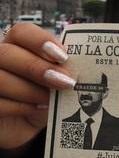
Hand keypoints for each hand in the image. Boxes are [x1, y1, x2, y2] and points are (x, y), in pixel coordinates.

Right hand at [0, 23, 74, 149]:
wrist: (33, 125)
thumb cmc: (47, 97)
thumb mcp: (58, 81)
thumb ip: (62, 70)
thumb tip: (74, 66)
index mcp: (18, 47)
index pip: (21, 32)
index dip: (41, 40)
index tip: (63, 56)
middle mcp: (0, 60)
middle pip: (7, 53)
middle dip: (38, 68)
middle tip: (65, 82)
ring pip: (0, 78)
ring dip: (30, 90)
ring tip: (51, 100)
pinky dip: (21, 107)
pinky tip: (38, 109)